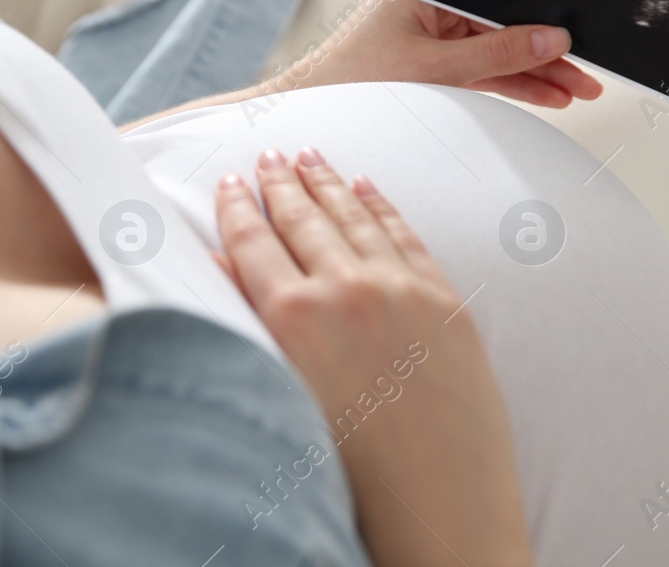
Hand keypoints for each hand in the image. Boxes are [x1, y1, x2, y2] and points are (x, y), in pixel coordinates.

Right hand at [214, 147, 532, 566]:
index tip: (227, 182)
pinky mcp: (446, 302)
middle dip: (280, 184)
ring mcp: (402, 291)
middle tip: (265, 156)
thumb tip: (222, 271)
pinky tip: (366, 188)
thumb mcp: (280, 397)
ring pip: (355, 218)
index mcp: (294, 318)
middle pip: (303, 220)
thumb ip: (250, 327)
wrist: (440, 512)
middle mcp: (346, 290)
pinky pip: (406, 236)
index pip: (253, 243)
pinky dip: (382, 207)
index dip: (237, 208)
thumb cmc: (347, 478)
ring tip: (309, 156)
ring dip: (328, 183)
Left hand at [300, 0, 601, 108]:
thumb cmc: (353, 79)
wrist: (310, 112)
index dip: (541, 22)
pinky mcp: (431, 63)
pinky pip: (482, 71)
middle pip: (505, 27)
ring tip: (577, 92)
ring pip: (497, 53)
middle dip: (548, 54)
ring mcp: (433, 36)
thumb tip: (552, 40)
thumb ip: (496, 56)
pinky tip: (545, 96)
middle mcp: (432, 6)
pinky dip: (511, 85)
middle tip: (589, 77)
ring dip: (536, 74)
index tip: (578, 41)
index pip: (499, 0)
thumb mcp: (435, 68)